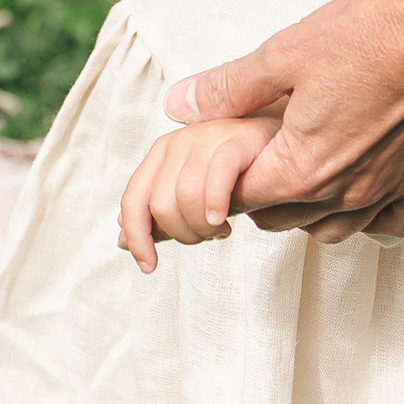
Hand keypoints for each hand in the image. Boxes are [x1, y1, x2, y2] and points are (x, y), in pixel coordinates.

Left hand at [117, 114, 284, 271]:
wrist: (281, 146)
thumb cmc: (238, 174)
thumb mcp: (195, 198)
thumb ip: (160, 217)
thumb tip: (123, 240)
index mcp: (161, 153)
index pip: (133, 200)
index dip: (138, 238)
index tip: (149, 267)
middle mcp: (178, 141)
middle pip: (161, 206)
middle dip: (184, 235)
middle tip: (208, 236)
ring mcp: (207, 137)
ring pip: (187, 197)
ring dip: (205, 227)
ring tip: (223, 227)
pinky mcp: (239, 138)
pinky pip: (217, 176)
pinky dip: (216, 204)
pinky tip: (224, 220)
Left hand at [162, 0, 403, 240]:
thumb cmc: (368, 34)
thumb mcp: (283, 53)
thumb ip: (228, 87)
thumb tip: (178, 105)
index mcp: (302, 170)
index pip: (241, 198)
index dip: (223, 176)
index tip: (226, 150)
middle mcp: (345, 195)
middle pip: (281, 219)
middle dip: (261, 191)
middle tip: (261, 149)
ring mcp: (389, 191)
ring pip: (333, 230)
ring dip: (309, 210)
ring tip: (304, 168)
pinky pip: (391, 225)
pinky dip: (371, 218)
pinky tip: (362, 189)